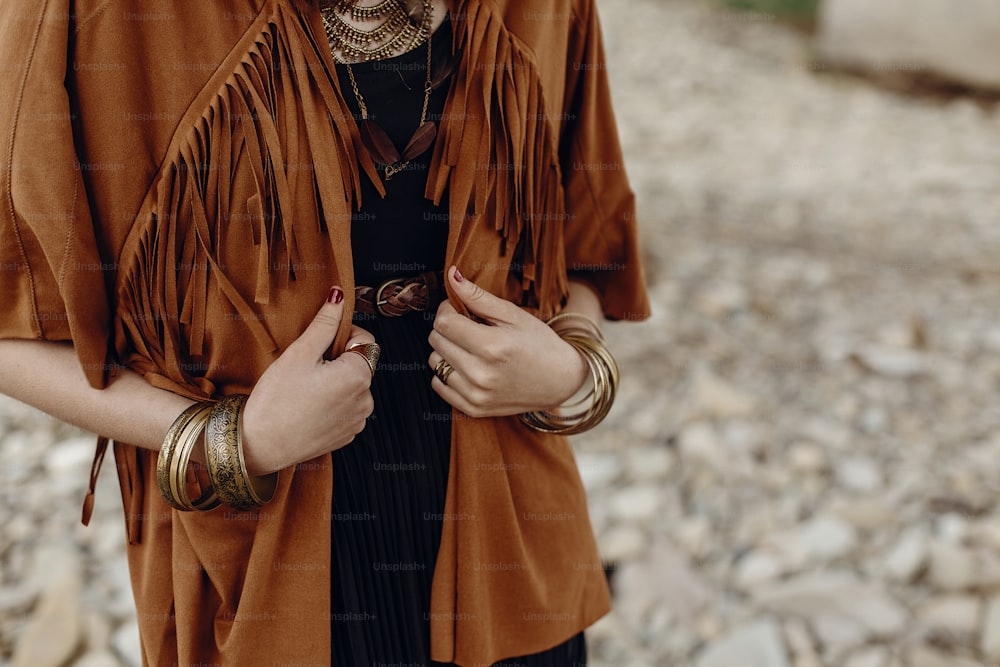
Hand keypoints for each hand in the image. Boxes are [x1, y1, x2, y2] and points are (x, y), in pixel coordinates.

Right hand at [241, 287, 374, 474]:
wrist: (259, 445)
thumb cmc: (276, 400)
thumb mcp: (299, 354)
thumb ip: (324, 323)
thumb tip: (339, 297)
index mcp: (358, 376)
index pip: (365, 340)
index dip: (342, 336)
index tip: (319, 343)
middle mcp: (366, 399)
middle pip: (359, 364)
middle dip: (338, 361)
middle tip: (306, 368)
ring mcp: (358, 420)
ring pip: (352, 387)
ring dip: (335, 382)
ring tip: (305, 390)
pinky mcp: (347, 435)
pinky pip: (346, 409)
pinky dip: (332, 403)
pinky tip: (308, 406)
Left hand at [428, 267, 588, 417]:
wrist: (559, 380)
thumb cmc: (538, 343)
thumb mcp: (512, 315)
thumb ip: (478, 297)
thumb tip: (452, 276)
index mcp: (491, 346)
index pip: (444, 322)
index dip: (447, 310)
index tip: (460, 309)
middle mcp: (480, 374)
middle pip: (436, 341)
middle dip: (448, 328)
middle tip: (470, 327)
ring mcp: (475, 394)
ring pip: (435, 362)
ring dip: (447, 350)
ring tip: (471, 348)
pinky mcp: (473, 408)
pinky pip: (438, 385)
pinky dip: (447, 372)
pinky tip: (467, 366)